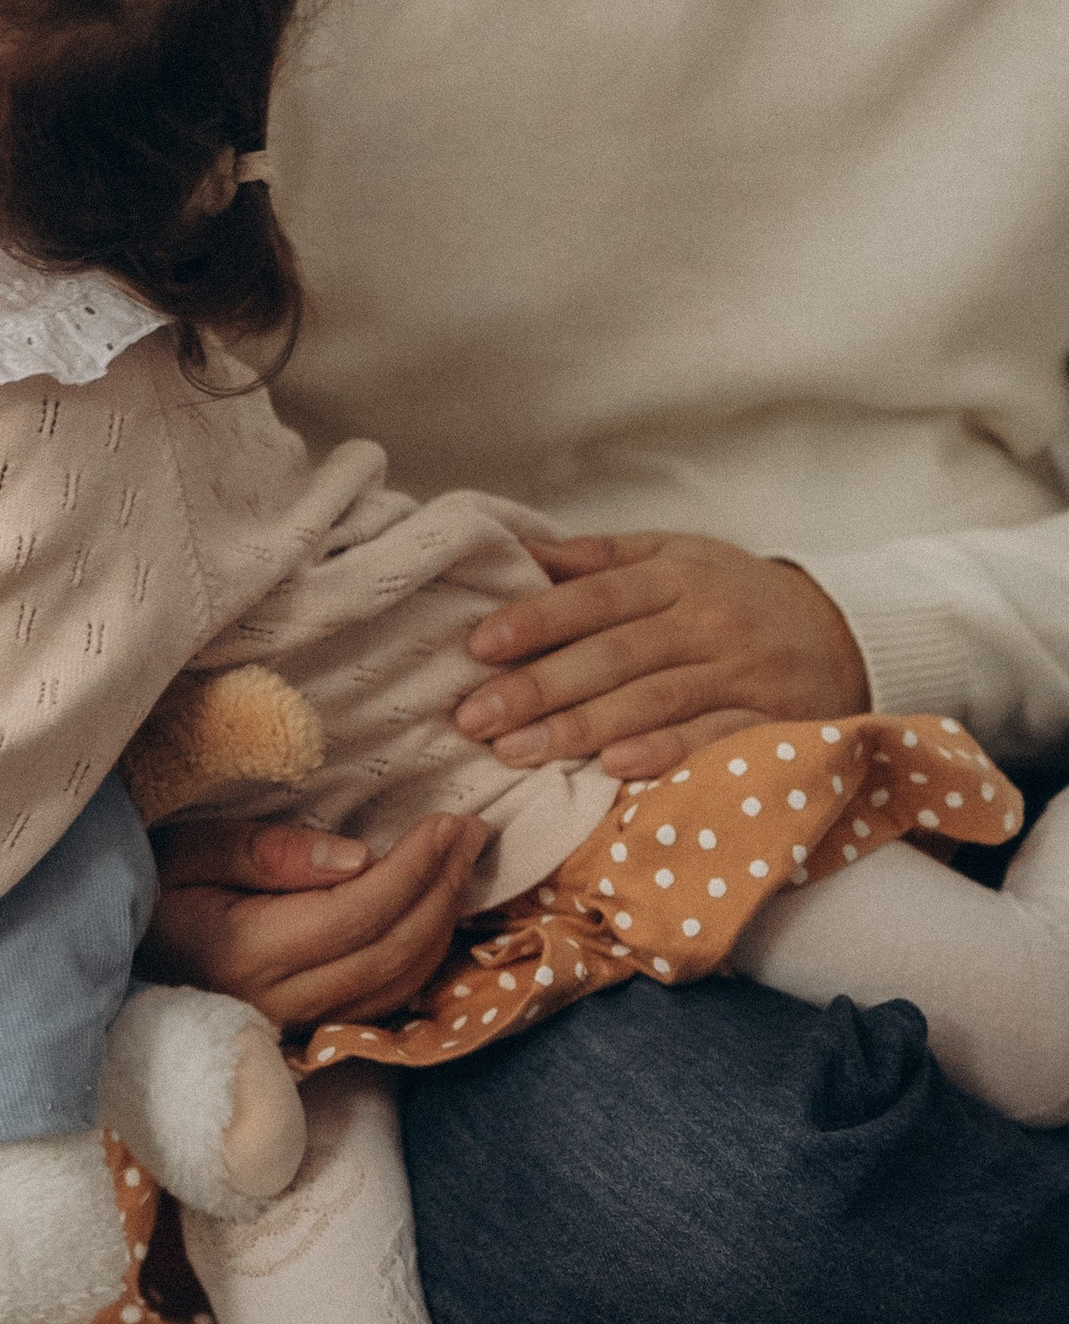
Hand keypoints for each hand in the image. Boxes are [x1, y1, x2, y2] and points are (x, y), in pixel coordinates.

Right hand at [148, 814, 487, 1036]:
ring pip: (396, 985)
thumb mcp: (185, 852)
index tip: (447, 821)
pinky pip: (379, 1003)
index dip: (415, 868)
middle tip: (471, 833)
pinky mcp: (300, 1033)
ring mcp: (292, 1025)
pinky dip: (419, 960)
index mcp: (247, 950)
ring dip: (441, 924)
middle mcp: (278, 1000)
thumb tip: (357, 858)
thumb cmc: (142, 891)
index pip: (360, 911)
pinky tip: (432, 916)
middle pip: (392, 951)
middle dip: (442, 889)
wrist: (103, 962)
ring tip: (462, 865)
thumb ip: (266, 853)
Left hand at [452, 533, 868, 784]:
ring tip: (515, 752)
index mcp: (677, 575)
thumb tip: (522, 554)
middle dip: (538, 688)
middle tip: (474, 717)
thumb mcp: (679, 556)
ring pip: (652, 700)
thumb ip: (602, 558)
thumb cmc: (740, 595)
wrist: (850, 633)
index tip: (478, 646)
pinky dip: (667, 752)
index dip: (536, 620)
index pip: (596, 597)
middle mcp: (708, 620)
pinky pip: (714, 738)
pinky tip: (615, 769)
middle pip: (614, 654)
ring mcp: (742, 673)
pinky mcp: (773, 721)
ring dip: (580, 729)